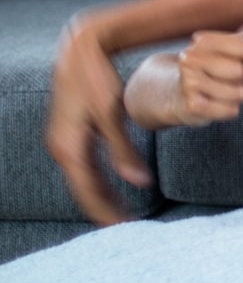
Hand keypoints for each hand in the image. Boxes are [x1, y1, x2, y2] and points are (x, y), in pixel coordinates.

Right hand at [46, 19, 150, 223]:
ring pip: (83, 180)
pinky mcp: (70, 137)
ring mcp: (64, 143)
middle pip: (84, 190)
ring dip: (102, 198)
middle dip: (105, 209)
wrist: (80, 54)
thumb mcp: (113, 115)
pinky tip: (114, 190)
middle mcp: (61, 149)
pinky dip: (99, 182)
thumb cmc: (97, 80)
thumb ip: (125, 151)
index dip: (106, 211)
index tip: (125, 228)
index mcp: (69, 147)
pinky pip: (84, 168)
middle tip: (128, 228)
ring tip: (124, 215)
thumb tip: (140, 183)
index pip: (88, 191)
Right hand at [167, 23, 242, 125]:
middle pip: (240, 71)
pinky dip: (230, 110)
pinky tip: (217, 104)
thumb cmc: (210, 69)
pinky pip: (231, 110)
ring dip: (236, 95)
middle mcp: (191, 60)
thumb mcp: (226, 50)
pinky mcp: (193, 106)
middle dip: (241, 78)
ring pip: (238, 93)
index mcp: (201, 42)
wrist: (178, 95)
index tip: (239, 59)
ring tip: (222, 91)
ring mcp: (189, 83)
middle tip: (227, 78)